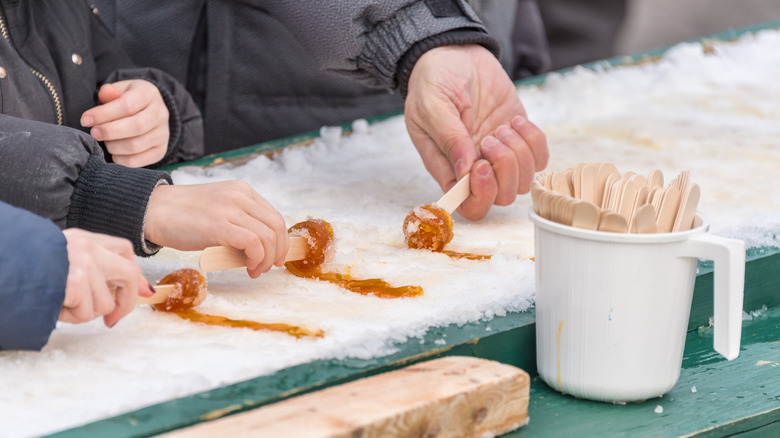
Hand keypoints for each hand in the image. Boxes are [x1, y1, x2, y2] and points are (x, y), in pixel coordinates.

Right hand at [60, 229, 153, 326]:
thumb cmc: (22, 268)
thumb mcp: (55, 259)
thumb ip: (88, 268)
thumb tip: (122, 292)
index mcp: (82, 238)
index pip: (123, 250)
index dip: (136, 274)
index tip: (144, 292)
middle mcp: (87, 246)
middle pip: (129, 274)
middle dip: (125, 302)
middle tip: (111, 320)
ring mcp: (84, 262)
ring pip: (105, 303)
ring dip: (83, 313)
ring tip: (60, 305)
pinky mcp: (75, 281)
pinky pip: (85, 313)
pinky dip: (68, 317)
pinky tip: (54, 306)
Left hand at [81, 80, 169, 167]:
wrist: (149, 112)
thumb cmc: (128, 100)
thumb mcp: (120, 90)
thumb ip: (110, 92)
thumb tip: (105, 93)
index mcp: (150, 94)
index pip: (128, 105)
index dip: (104, 114)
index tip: (85, 120)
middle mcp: (161, 114)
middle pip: (136, 126)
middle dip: (109, 131)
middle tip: (94, 133)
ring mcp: (163, 134)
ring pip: (136, 145)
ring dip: (113, 146)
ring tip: (105, 141)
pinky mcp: (160, 151)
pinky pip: (138, 161)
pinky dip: (120, 159)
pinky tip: (113, 152)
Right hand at [144, 181, 288, 277]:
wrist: (152, 210)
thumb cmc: (182, 217)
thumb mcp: (219, 212)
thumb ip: (239, 223)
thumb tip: (259, 251)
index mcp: (242, 191)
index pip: (274, 216)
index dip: (280, 240)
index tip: (276, 257)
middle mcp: (240, 196)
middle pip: (277, 226)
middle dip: (278, 251)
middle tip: (269, 267)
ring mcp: (231, 209)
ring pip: (268, 237)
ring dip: (266, 259)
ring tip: (254, 270)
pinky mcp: (220, 225)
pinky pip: (253, 243)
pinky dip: (256, 259)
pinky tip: (247, 267)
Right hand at [404, 44, 548, 219]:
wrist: (454, 54)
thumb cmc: (434, 80)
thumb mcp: (432, 104)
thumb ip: (448, 138)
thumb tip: (466, 171)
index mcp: (447, 167)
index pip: (468, 205)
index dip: (480, 194)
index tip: (480, 163)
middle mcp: (474, 168)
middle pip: (501, 197)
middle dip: (504, 170)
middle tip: (492, 137)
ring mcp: (499, 155)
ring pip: (523, 180)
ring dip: (519, 154)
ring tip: (502, 127)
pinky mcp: (518, 138)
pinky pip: (540, 158)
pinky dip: (534, 141)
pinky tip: (515, 122)